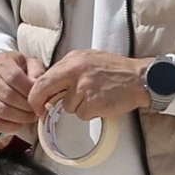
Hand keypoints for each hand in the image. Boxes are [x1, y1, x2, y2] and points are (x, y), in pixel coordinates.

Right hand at [0, 52, 42, 132]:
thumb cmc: (16, 70)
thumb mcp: (28, 63)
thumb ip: (36, 71)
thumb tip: (37, 85)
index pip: (14, 77)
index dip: (28, 90)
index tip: (38, 97)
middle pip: (7, 95)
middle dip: (26, 106)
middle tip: (36, 110)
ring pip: (1, 110)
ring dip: (19, 117)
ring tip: (29, 117)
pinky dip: (8, 127)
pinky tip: (18, 124)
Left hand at [29, 49, 148, 123]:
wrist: (139, 77)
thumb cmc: (114, 69)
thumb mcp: (87, 59)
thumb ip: (68, 71)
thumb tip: (50, 87)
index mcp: (72, 60)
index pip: (43, 79)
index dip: (35, 94)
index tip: (35, 103)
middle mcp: (75, 72)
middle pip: (46, 92)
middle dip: (41, 105)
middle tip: (42, 112)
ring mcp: (84, 88)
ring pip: (68, 107)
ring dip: (78, 107)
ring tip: (94, 97)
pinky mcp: (94, 102)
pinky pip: (82, 115)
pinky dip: (90, 113)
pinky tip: (101, 103)